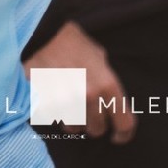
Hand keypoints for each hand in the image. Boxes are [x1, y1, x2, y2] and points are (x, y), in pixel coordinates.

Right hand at [24, 21, 134, 143]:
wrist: (44, 31)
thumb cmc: (74, 42)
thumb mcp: (100, 57)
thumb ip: (106, 81)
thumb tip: (111, 102)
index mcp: (108, 85)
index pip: (124, 124)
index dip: (124, 134)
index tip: (118, 136)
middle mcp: (90, 96)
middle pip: (97, 130)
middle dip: (94, 123)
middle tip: (87, 112)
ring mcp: (68, 101)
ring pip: (75, 128)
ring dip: (73, 120)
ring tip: (68, 103)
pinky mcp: (48, 102)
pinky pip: (56, 120)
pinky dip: (56, 113)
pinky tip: (54, 99)